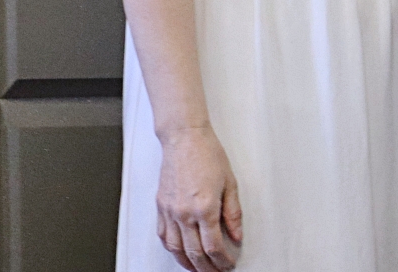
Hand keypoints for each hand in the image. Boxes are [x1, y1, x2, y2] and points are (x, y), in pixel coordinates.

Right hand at [156, 126, 242, 271]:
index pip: (213, 246)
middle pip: (194, 252)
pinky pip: (163, 236)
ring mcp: (170, 211)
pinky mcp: (161, 207)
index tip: (228, 264)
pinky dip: (172, 249)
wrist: (184, 139)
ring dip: (187, 263)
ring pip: (176, 249)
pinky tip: (179, 252)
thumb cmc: (208, 154)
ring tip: (198, 269)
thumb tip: (236, 235)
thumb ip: (233, 213)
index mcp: (205, 207)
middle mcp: (184, 213)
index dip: (222, 260)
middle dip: (206, 267)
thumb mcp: (230, 183)